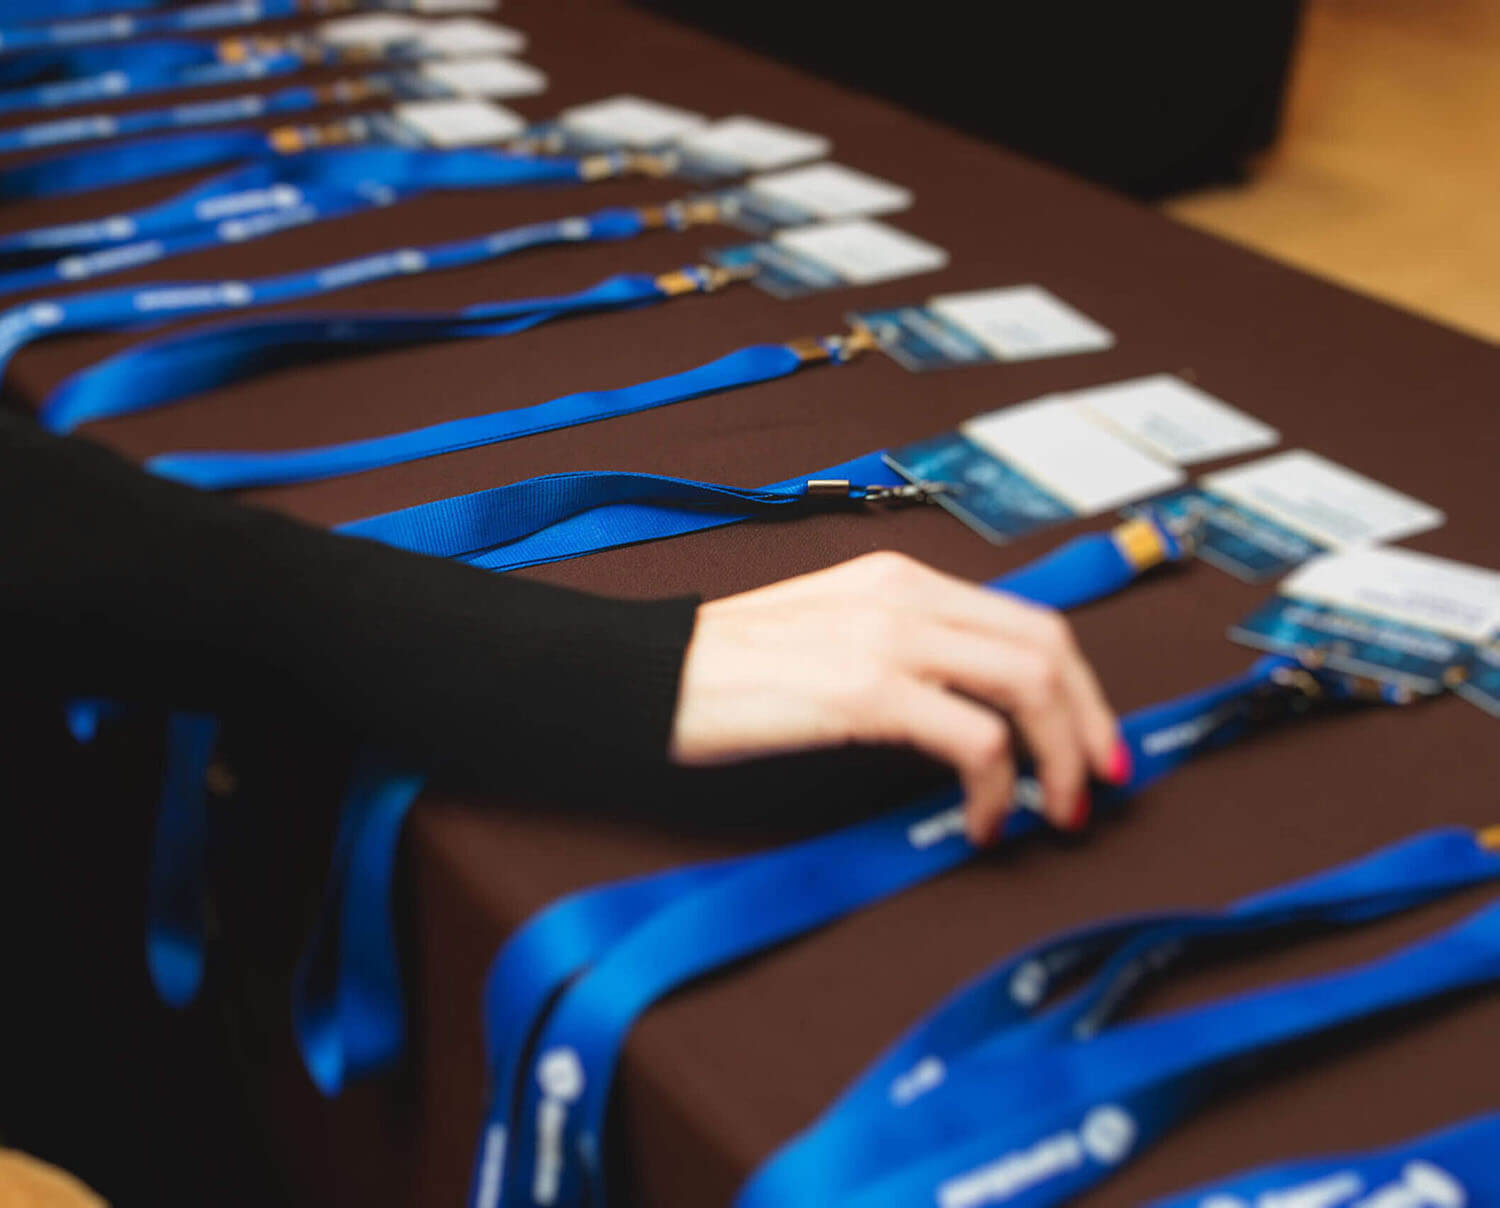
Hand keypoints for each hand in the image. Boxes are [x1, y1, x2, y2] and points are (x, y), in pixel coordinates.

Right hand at [670, 552, 1130, 843]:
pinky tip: (980, 821)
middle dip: (1090, 723)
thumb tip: (970, 710)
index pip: (1028, 620)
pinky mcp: (866, 689)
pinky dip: (996, 787)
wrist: (649, 675)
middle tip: (1095, 785)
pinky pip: (975, 739)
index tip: (1092, 743)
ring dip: (1057, 759)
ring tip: (1050, 813)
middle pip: (1046, 646)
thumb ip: (902, 652)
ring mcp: (888, 637)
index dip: (1080, 687)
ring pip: (1027, 685)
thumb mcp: (831, 634)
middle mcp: (906, 595)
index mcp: (900, 578)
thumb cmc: (729, 669)